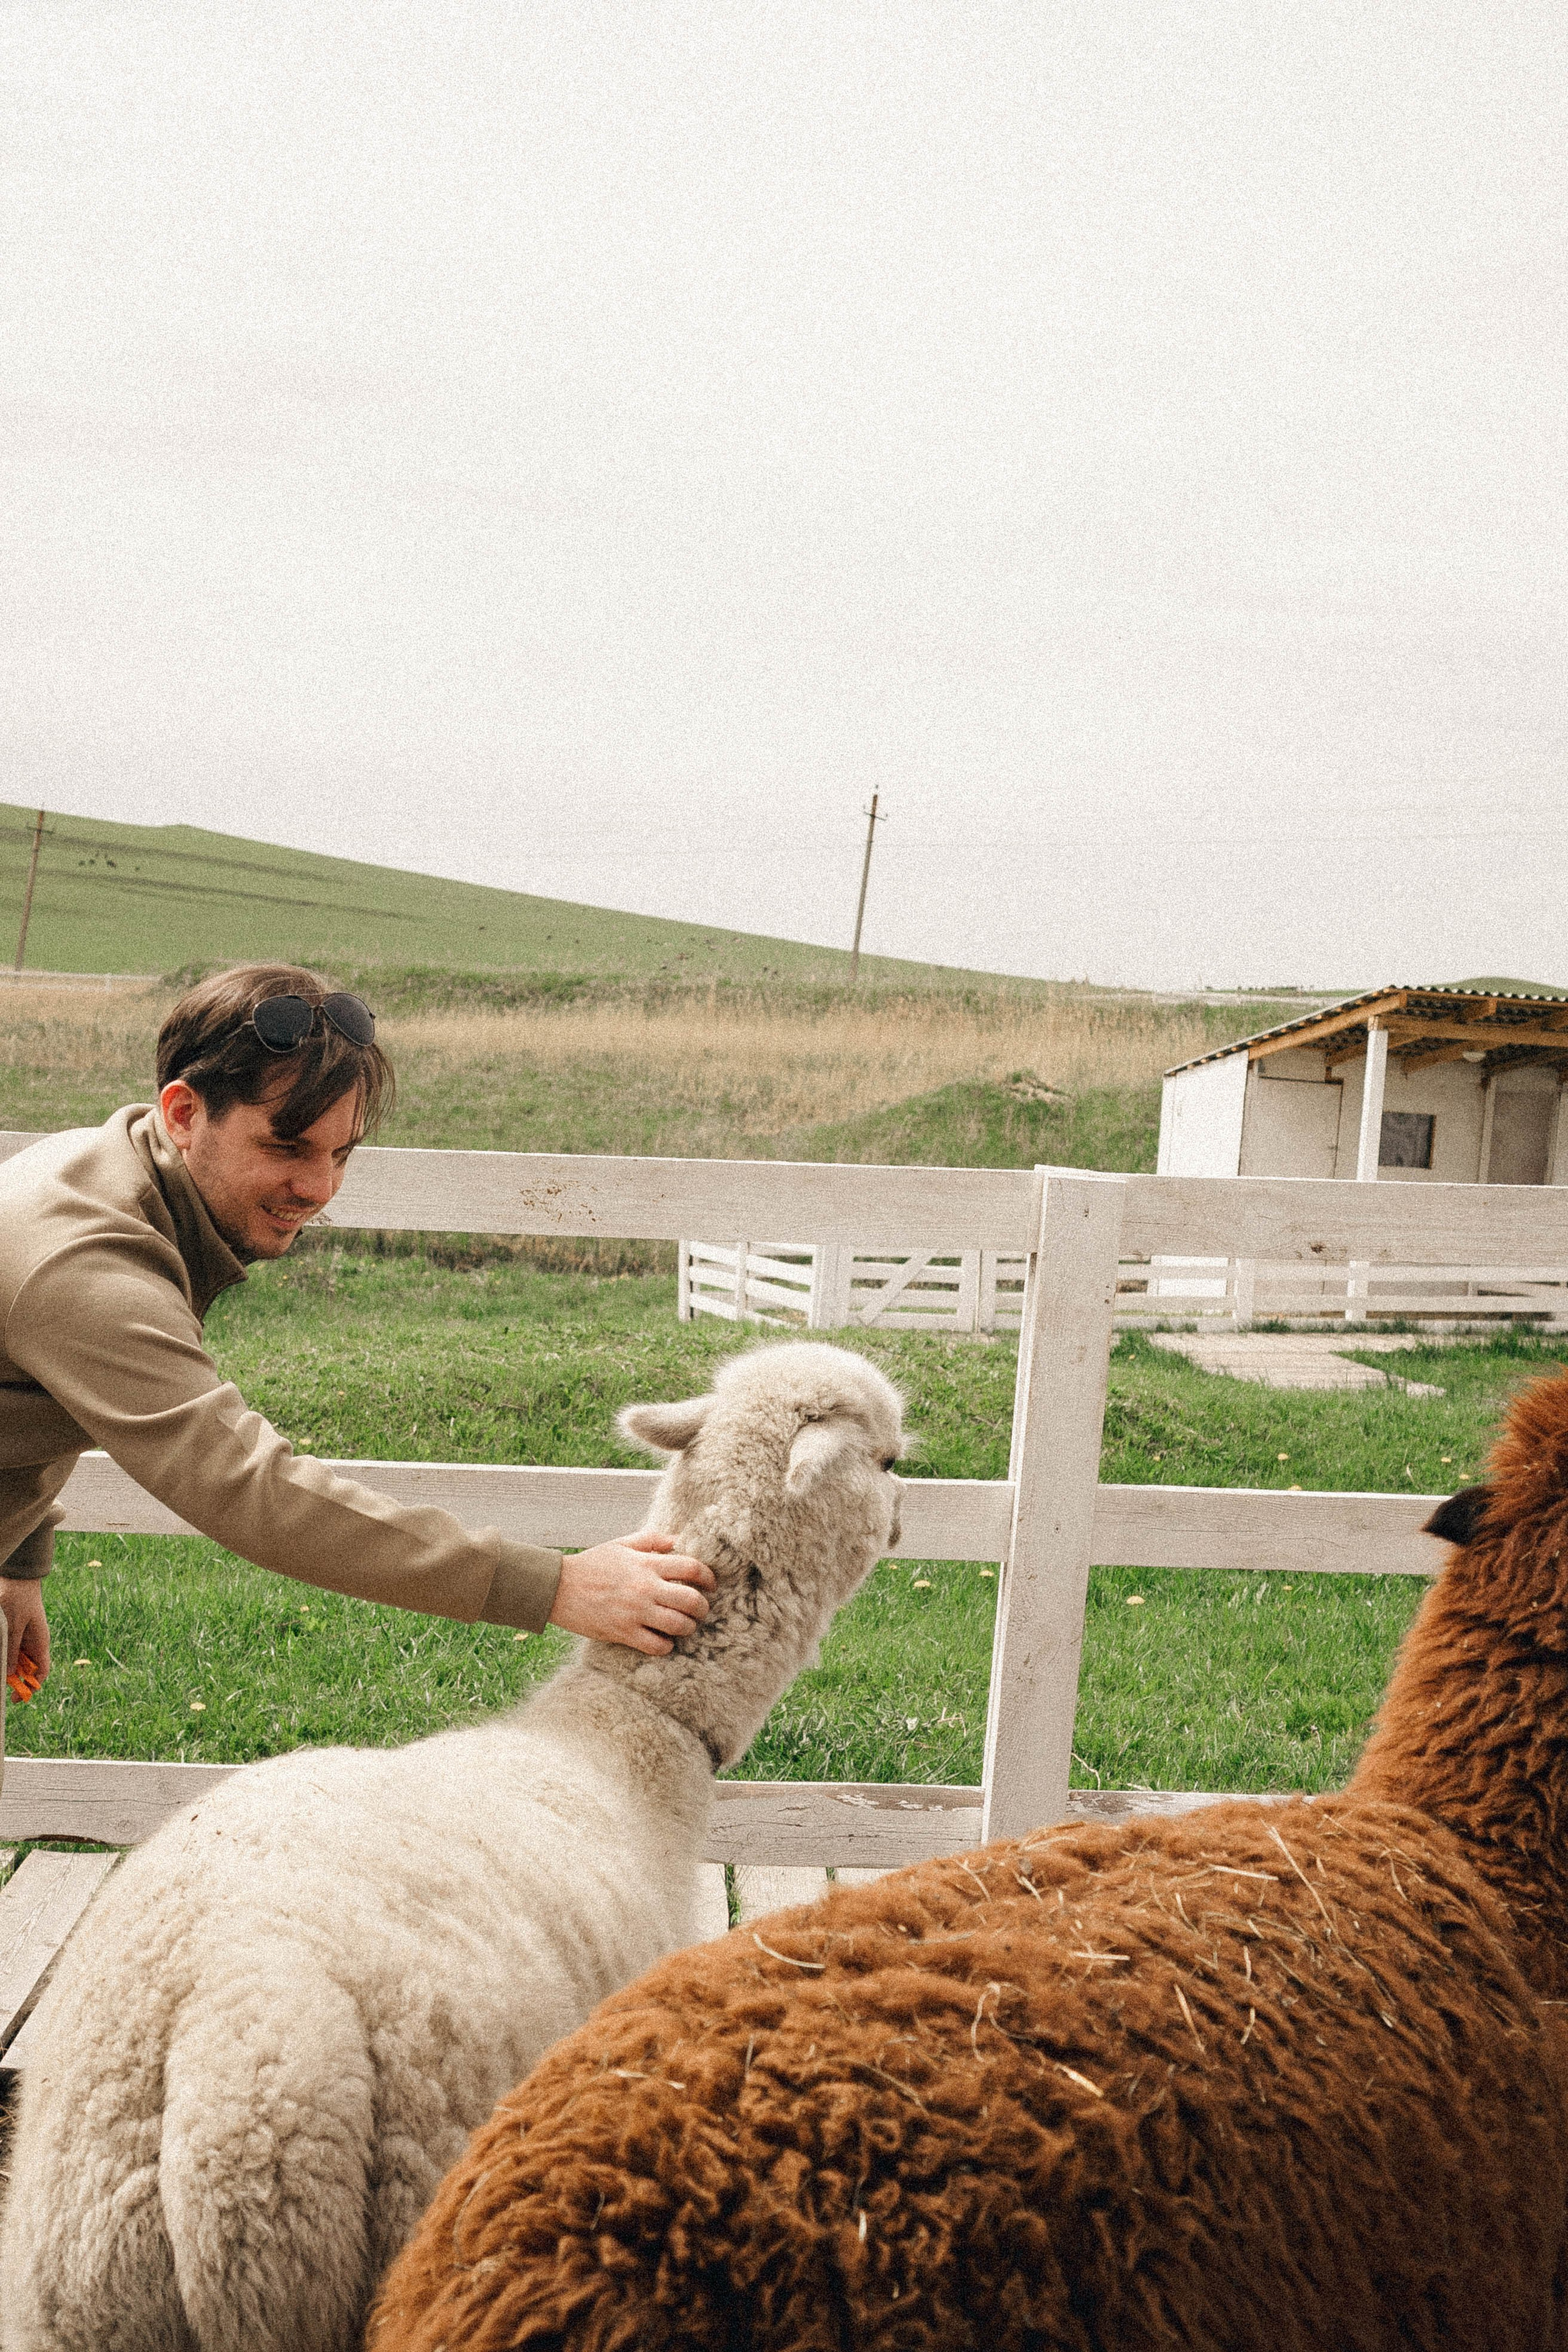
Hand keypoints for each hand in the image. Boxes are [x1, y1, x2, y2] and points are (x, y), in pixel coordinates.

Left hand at [1, 1577, 50, 1690]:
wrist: (18, 1576)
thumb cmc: (18, 1599)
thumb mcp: (14, 1626)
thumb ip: (12, 1649)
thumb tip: (11, 1673)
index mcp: (40, 1643)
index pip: (42, 1672)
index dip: (32, 1687)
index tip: (17, 1698)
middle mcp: (34, 1642)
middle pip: (28, 1669)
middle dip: (16, 1680)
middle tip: (2, 1687)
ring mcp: (25, 1636)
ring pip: (17, 1659)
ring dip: (8, 1666)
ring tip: (0, 1670)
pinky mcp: (15, 1630)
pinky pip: (10, 1648)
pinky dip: (4, 1654)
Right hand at [550, 1530, 715, 1655]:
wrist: (559, 1588)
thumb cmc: (592, 1564)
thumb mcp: (622, 1545)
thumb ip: (652, 1540)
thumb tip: (678, 1540)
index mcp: (646, 1564)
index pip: (692, 1567)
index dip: (709, 1577)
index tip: (711, 1584)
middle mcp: (645, 1588)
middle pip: (692, 1600)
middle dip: (703, 1607)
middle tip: (701, 1609)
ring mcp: (635, 1612)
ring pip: (679, 1625)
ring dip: (688, 1627)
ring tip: (685, 1625)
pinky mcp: (624, 1633)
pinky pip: (657, 1645)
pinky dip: (666, 1645)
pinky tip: (664, 1640)